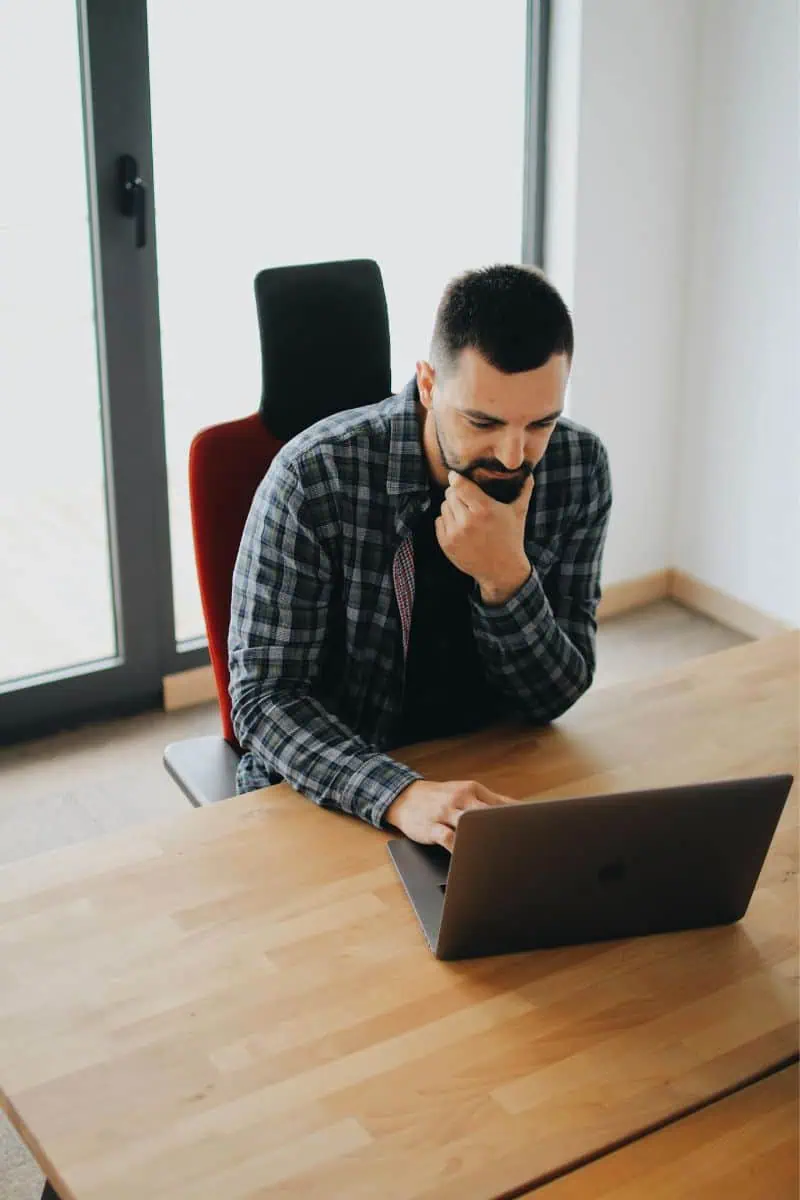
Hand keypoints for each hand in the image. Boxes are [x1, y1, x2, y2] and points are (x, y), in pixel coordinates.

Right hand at [385, 779, 515, 850]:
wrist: (405, 797)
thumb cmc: (439, 797)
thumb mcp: (465, 792)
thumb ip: (492, 800)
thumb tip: (520, 807)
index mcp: (472, 790)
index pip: (500, 803)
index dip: (518, 818)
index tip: (533, 830)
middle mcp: (460, 799)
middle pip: (488, 813)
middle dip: (503, 828)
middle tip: (520, 844)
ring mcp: (445, 812)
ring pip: (468, 823)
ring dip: (482, 837)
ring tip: (498, 852)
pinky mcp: (432, 827)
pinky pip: (448, 838)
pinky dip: (459, 847)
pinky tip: (468, 856)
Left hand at [436, 472, 533, 604]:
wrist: (501, 570)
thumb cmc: (511, 538)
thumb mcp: (519, 512)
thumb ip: (524, 490)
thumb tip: (529, 472)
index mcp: (484, 510)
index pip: (459, 485)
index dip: (456, 478)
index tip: (455, 476)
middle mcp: (467, 521)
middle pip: (450, 494)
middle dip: (457, 493)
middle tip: (466, 498)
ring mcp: (455, 534)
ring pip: (443, 506)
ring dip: (452, 507)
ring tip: (465, 513)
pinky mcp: (446, 544)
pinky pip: (439, 521)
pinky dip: (447, 521)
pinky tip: (460, 526)